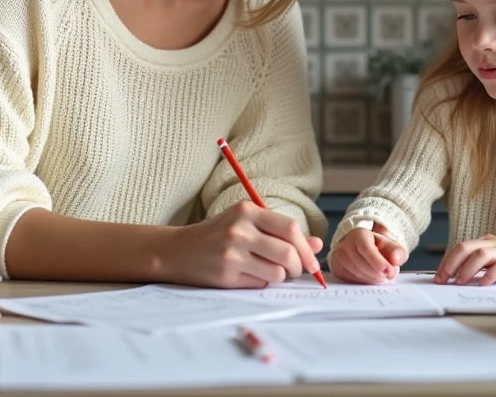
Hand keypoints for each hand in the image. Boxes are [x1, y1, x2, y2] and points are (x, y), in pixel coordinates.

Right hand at [167, 201, 323, 288]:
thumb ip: (281, 232)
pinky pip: (260, 284)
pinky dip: (262, 282)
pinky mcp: (226, 275)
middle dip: (298, 266)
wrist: (178, 250)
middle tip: (295, 270)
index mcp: (247, 211)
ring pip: (277, 272)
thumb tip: (317, 244)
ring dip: (280, 276)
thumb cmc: (218, 235)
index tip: (312, 260)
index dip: (306, 247)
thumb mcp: (247, 224)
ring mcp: (231, 254)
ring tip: (270, 270)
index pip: (290, 228)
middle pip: (287, 253)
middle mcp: (239, 230)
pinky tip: (249, 274)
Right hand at [329, 224, 407, 283]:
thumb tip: (396, 260)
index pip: (366, 248)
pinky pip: (350, 279)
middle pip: (361, 263)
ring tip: (382, 277)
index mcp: (360, 234)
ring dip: (372, 279)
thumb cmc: (378, 247)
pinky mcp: (336, 268)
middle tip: (389, 276)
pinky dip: (363, 282)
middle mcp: (346, 244)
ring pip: (356, 273)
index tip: (390, 272)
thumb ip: (397, 252)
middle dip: (378, 273)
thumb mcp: (392, 246)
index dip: (378, 262)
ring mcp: (338, 256)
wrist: (363, 247)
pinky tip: (371, 279)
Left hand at [435, 235, 495, 285]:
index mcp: (486, 242)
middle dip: (451, 264)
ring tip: (459, 282)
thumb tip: (457, 279)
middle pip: (466, 248)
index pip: (460, 248)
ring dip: (467, 269)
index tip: (437, 278)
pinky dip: (491, 274)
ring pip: (482, 254)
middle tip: (442, 280)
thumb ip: (481, 266)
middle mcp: (494, 244)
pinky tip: (484, 284)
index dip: (446, 262)